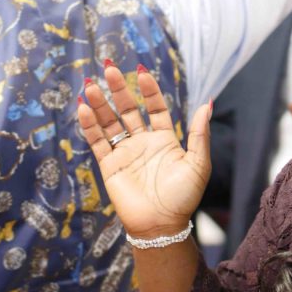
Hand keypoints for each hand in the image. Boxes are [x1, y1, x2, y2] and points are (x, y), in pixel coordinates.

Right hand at [77, 64, 211, 239]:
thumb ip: (200, 134)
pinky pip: (97, 141)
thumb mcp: (198, 163)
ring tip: (91, 84)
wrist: (161, 224)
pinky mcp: (109, 165)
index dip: (148, 90)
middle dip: (118, 88)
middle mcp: (143, 142)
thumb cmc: (183, 196)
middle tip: (108, 66)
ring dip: (99, 103)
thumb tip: (208, 103)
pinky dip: (89, 125)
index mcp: (165, 140)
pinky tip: (84, 107)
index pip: (154, 107)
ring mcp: (125, 153)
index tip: (141, 71)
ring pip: (109, 122)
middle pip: (127, 109)